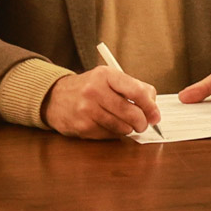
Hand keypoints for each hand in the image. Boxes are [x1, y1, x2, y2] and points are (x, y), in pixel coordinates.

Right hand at [43, 66, 158, 139]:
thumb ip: (133, 88)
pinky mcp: (82, 126)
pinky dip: (114, 133)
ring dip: (128, 129)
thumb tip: (153, 108)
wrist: (55, 97)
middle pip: (131, 113)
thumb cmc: (89, 88)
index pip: (136, 91)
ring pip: (122, 127)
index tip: (156, 115)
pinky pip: (109, 135)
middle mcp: (94, 91)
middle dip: (142, 122)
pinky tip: (108, 125)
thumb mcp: (108, 79)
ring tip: (125, 124)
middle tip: (143, 124)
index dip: (150, 106)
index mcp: (105, 75)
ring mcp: (87, 110)